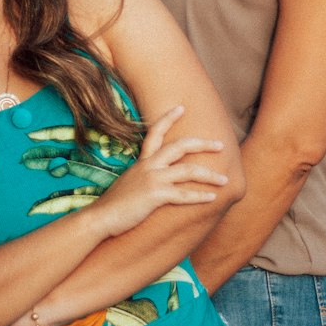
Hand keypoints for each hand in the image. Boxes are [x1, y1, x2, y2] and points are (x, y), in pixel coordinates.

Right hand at [92, 105, 226, 240]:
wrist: (100, 217)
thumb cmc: (114, 204)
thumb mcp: (129, 183)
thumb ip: (143, 177)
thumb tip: (154, 180)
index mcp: (142, 161)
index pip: (155, 132)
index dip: (168, 118)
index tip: (181, 107)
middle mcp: (148, 165)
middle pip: (180, 146)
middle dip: (203, 144)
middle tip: (221, 145)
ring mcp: (152, 179)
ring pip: (189, 170)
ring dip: (210, 175)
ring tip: (225, 180)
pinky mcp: (155, 195)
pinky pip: (184, 194)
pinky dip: (200, 196)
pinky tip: (212, 198)